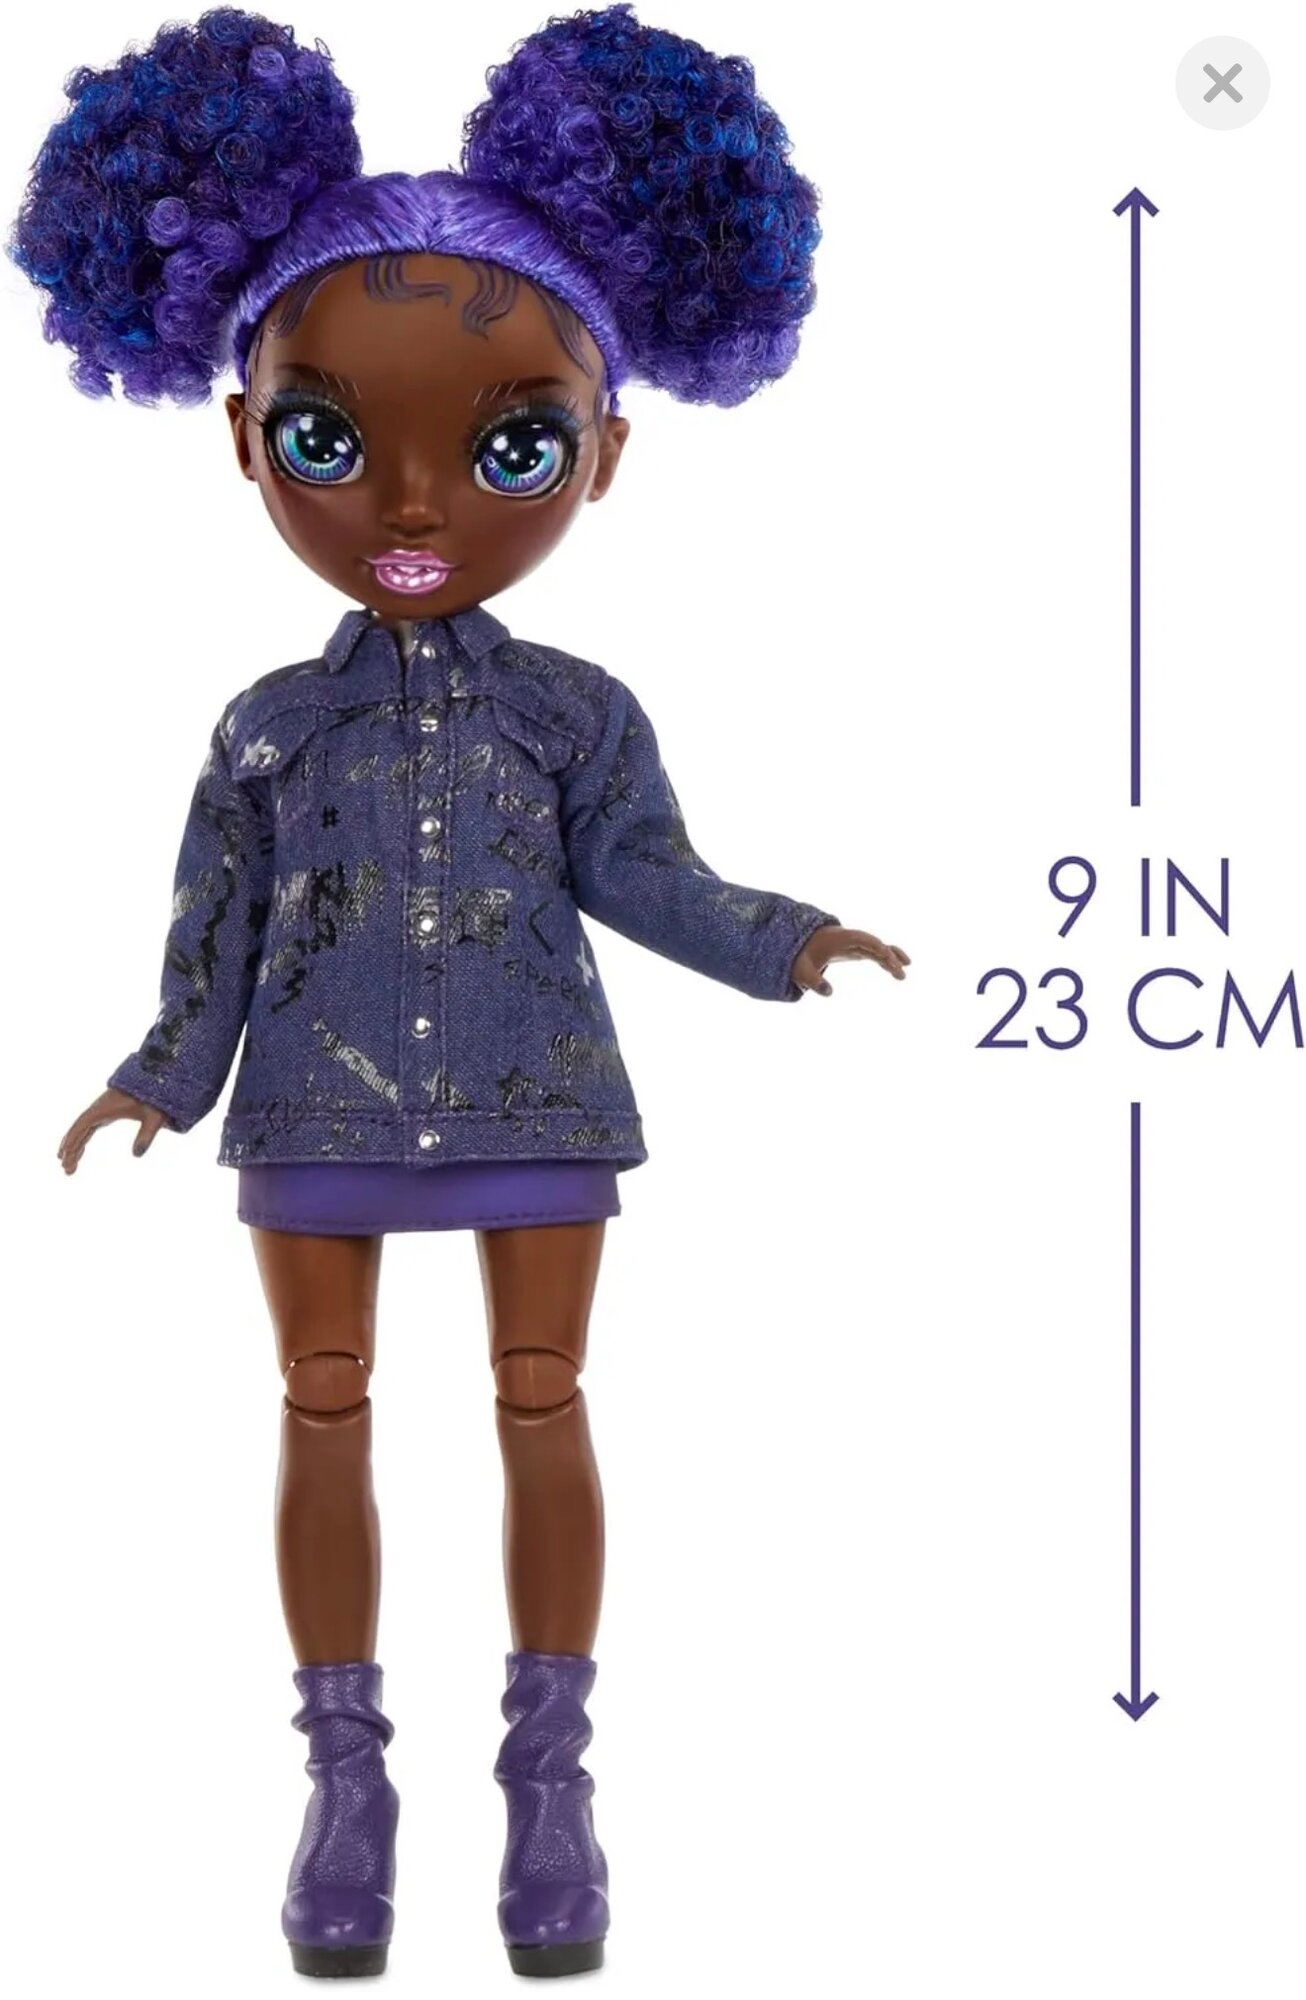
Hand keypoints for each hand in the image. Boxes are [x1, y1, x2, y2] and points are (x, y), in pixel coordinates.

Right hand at [57, 1088, 173, 1174]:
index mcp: (106, 1108)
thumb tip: (136, 1155)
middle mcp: (99, 1108)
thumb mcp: (153, 1117)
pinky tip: (79, 1152)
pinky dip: (82, 1140)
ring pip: (81, 1130)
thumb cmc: (155, 1098)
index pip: (83, 1124)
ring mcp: (101, 1111)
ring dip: (74, 1147)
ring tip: (68, 1167)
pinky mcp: (106, 1113)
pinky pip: (88, 1128)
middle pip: (78, 1129)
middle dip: (70, 1148)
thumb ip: (146, 1135)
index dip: (72, 1139)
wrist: (157, 1079)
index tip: (64, 1153)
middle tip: (65, 1168)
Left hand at [791, 925, 910, 996]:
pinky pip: (874, 953)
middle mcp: (850, 938)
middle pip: (873, 943)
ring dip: (891, 959)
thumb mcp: (802, 971)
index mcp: (839, 938)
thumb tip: (829, 993)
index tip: (886, 955)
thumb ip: (813, 981)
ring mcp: (855, 944)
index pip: (862, 938)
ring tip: (903, 976)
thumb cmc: (799, 957)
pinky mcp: (856, 950)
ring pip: (877, 948)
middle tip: (899, 971)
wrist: (798, 946)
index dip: (875, 945)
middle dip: (887, 955)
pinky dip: (885, 960)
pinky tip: (895, 971)